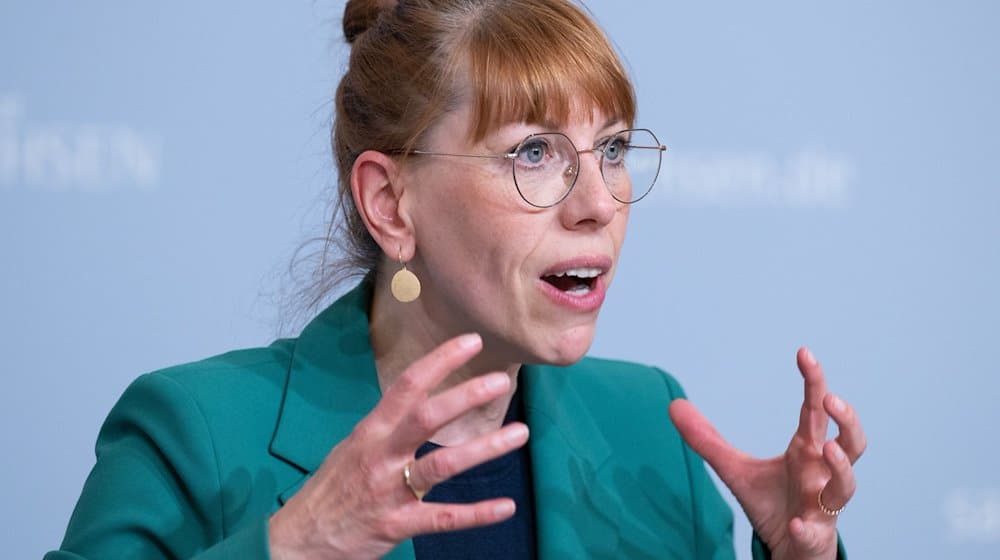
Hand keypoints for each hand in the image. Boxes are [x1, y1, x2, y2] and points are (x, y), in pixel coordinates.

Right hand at [268, 333, 529, 559]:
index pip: (407, 385)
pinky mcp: (396, 525)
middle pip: (426, 417)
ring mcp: (389, 491)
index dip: (439, 360)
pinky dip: (477, 513)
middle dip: (464, 396)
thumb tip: (419, 400)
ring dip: (484, 449)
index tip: (471, 341)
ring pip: (441, 465)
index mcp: (371, 431)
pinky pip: (443, 518)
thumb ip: (387, 427)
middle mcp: (380, 455)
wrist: (299, 540)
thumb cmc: (332, 489)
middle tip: (500, 380)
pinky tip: (506, 507)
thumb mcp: (353, 447)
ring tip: (519, 434)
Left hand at [669, 348, 865, 559]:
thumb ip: (707, 440)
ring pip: (846, 486)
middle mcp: (822, 474)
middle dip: (846, 420)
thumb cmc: (774, 504)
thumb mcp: (735, 470)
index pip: (815, 411)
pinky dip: (806, 528)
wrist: (790, 551)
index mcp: (805, 451)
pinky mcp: (815, 537)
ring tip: (824, 447)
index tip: (804, 353)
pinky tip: (795, 523)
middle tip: (829, 399)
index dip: (814, 382)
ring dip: (841, 468)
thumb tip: (674, 405)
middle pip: (852, 443)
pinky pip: (815, 533)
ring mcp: (823, 507)